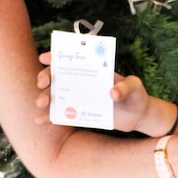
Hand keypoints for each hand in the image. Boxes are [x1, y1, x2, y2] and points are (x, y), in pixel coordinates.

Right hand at [35, 51, 152, 131]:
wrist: (138, 116)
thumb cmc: (137, 95)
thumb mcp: (135, 87)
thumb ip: (126, 87)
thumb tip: (112, 93)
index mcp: (93, 70)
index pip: (72, 59)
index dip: (56, 56)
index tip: (45, 58)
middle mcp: (83, 82)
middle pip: (58, 76)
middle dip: (46, 77)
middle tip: (42, 84)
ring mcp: (80, 98)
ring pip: (56, 95)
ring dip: (45, 97)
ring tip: (41, 104)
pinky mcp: (80, 114)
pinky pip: (61, 115)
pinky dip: (49, 117)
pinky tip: (39, 121)